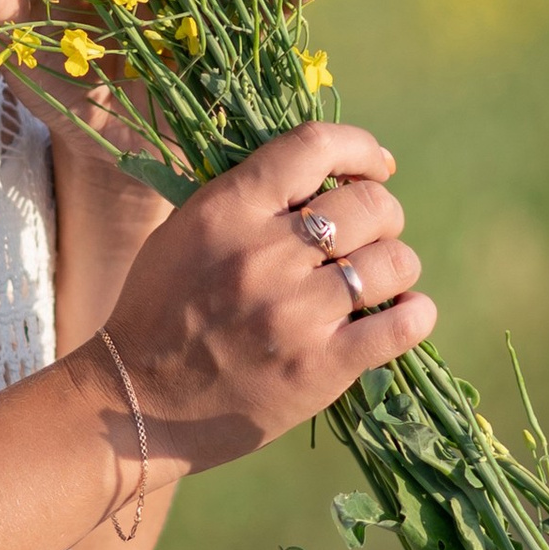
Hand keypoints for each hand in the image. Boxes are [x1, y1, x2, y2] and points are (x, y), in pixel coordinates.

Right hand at [89, 122, 432, 469]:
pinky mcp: (319, 368)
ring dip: (399, 265)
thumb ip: (247, 200)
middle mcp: (266, 254)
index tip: (376, 167)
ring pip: (394, 262)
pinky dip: (416, 315)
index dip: (361, 149)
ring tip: (384, 278)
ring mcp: (297, 313)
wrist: (132, 403)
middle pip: (369, 205)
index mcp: (229, 210)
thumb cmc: (156, 312)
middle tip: (375, 233)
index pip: (315, 146)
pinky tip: (409, 313)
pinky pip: (400, 328)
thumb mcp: (185, 231)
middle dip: (385, 214)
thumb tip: (321, 176)